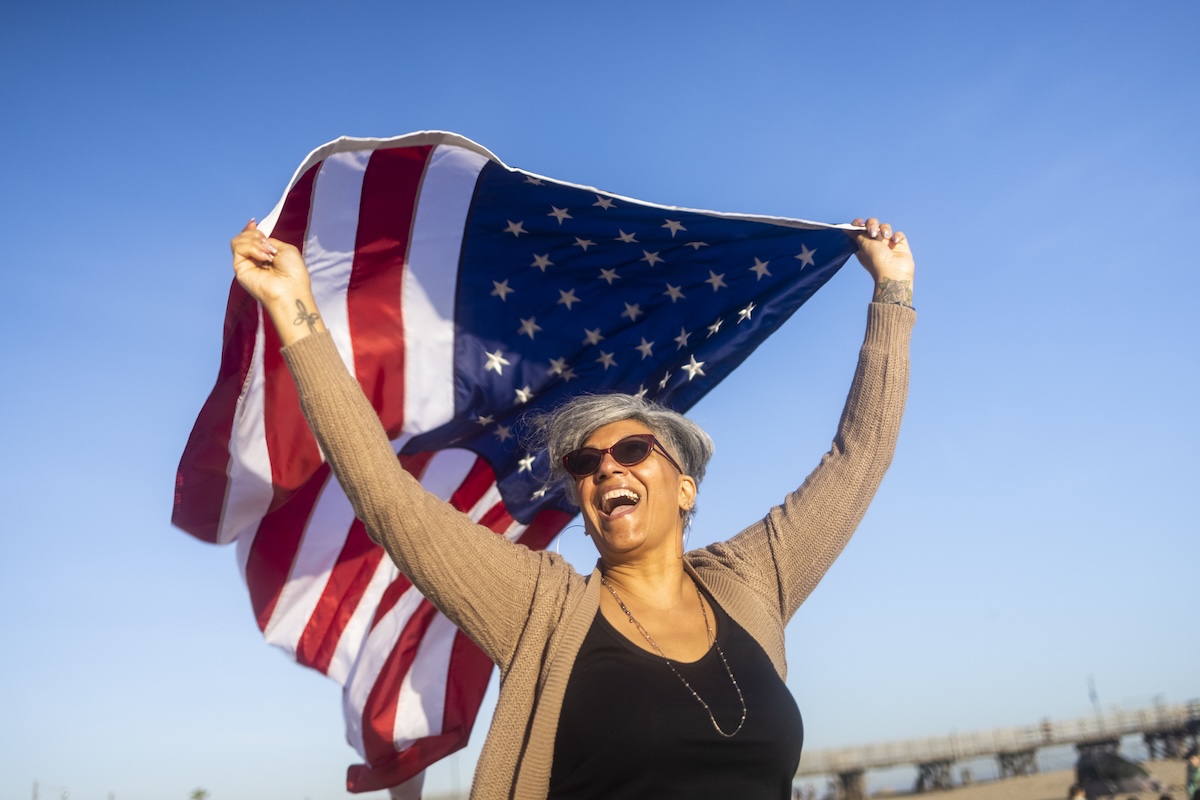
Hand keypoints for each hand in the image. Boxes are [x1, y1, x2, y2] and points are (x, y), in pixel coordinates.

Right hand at [230, 220, 324, 343]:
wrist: (290, 289)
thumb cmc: (293, 272)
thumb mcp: (285, 249)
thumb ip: (269, 240)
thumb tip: (256, 233)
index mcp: (265, 254)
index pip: (251, 237)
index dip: (251, 229)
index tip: (254, 223)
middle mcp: (254, 259)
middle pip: (244, 236)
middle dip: (256, 235)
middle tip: (269, 247)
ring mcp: (246, 263)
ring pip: (238, 240)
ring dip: (254, 241)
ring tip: (268, 253)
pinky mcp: (239, 268)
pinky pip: (238, 247)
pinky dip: (251, 248)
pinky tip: (263, 257)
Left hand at [851, 217, 914, 305]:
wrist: (893, 273)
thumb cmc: (876, 261)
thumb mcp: (863, 246)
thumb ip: (857, 235)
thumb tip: (846, 229)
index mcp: (863, 244)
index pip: (859, 230)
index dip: (858, 224)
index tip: (859, 223)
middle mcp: (874, 243)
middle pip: (872, 224)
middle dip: (872, 224)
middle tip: (873, 232)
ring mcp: (887, 243)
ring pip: (885, 227)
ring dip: (885, 229)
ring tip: (885, 237)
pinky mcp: (899, 244)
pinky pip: (898, 234)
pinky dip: (897, 236)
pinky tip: (895, 242)